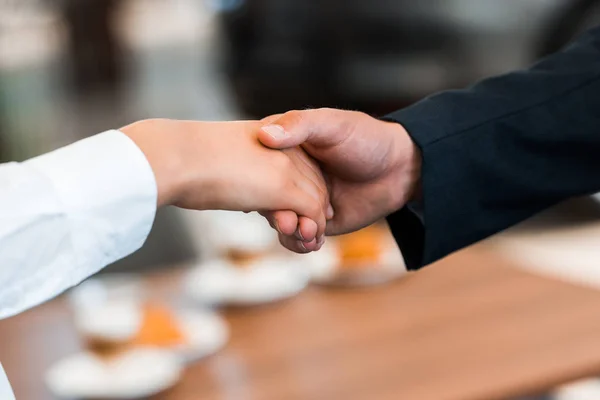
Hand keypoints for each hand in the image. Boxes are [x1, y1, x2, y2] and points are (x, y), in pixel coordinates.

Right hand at [121, 119, 328, 243]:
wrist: (173, 155)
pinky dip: (312, 231)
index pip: (298, 166)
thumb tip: (247, 200)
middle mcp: (283, 147)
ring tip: (305, 243)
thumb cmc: (183, 157)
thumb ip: (243, 170)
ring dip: (313, 225)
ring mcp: (285, 167)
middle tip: (301, 235)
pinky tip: (304, 243)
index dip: (297, 193)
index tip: (284, 216)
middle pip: (313, 184)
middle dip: (311, 213)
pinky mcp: (284, 188)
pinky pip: (311, 214)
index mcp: (270, 134)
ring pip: (316, 200)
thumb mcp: (219, 156)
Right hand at [258, 108, 420, 251]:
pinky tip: (312, 241)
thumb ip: (299, 126)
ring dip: (288, 231)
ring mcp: (301, 201)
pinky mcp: (316, 222)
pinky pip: (299, 237)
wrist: (399, 169)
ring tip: (305, 232)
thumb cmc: (366, 138)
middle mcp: (288, 177)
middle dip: (274, 213)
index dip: (255, 182)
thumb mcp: (331, 124)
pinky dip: (300, 243)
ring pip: (281, 221)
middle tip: (286, 221)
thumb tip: (264, 135)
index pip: (257, 167)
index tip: (259, 194)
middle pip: (266, 199)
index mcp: (285, 150)